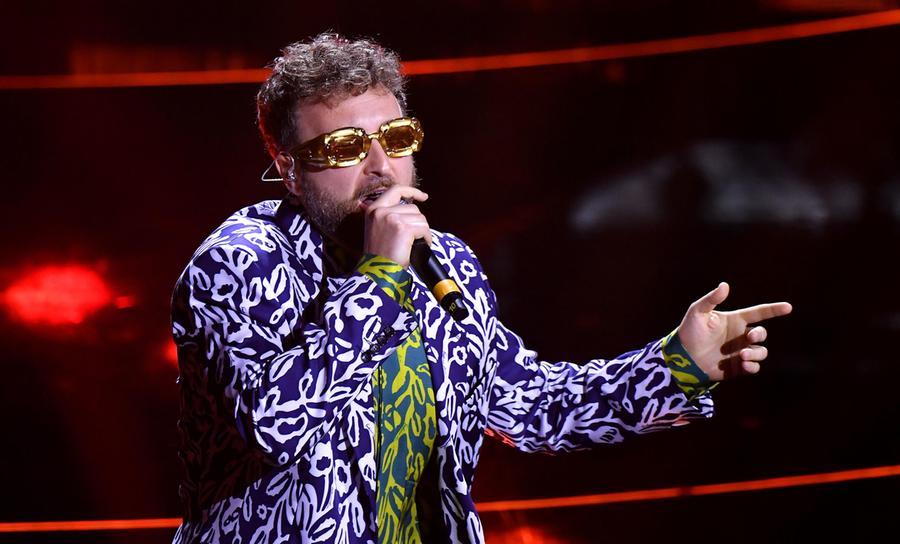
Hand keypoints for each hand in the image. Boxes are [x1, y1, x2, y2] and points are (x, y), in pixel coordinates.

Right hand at [363, 186, 430, 267]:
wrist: (377, 273)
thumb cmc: (380, 256)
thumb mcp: (377, 230)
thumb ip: (388, 216)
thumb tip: (411, 207)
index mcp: (373, 209)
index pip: (396, 190)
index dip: (412, 191)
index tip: (423, 197)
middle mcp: (380, 211)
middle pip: (413, 208)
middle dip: (418, 222)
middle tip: (414, 237)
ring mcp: (391, 218)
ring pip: (420, 218)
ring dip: (422, 232)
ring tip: (414, 244)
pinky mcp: (402, 228)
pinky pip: (424, 229)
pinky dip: (426, 238)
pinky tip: (418, 247)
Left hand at [676, 282, 792, 380]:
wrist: (682, 357)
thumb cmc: (689, 331)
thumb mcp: (697, 312)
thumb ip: (711, 299)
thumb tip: (725, 285)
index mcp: (735, 320)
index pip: (759, 313)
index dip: (774, 310)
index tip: (788, 307)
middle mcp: (740, 336)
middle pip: (762, 333)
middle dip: (760, 334)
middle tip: (750, 337)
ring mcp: (740, 351)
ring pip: (761, 352)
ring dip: (756, 353)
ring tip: (742, 355)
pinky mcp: (737, 367)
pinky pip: (754, 367)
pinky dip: (753, 366)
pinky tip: (744, 364)